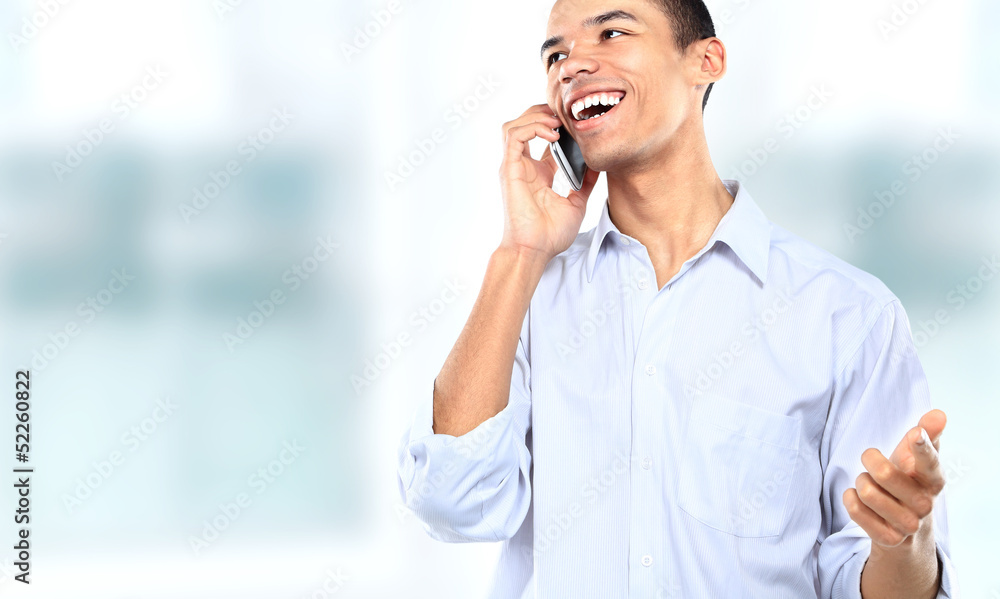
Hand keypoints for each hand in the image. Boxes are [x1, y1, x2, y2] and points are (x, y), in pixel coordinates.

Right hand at [498, 104, 599, 260]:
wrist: (535, 250)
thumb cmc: (550, 234)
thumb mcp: (577, 204)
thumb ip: (586, 183)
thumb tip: (599, 165)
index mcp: (538, 173)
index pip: (543, 138)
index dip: (558, 125)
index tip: (578, 124)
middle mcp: (524, 166)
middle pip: (525, 124)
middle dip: (544, 113)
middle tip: (566, 114)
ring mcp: (514, 166)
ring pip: (515, 125)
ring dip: (535, 117)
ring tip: (557, 122)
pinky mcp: (509, 169)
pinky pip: (514, 136)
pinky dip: (532, 127)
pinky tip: (553, 135)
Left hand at [843, 409, 946, 547]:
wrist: (904, 527)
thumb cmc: (907, 482)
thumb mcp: (914, 458)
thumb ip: (926, 434)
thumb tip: (938, 414)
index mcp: (933, 480)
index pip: (930, 463)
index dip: (922, 448)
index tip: (915, 433)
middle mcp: (924, 505)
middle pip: (884, 473)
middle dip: (870, 461)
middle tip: (872, 462)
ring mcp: (907, 524)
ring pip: (866, 491)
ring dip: (861, 481)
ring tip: (870, 485)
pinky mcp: (888, 539)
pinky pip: (855, 510)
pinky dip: (850, 499)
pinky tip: (859, 499)